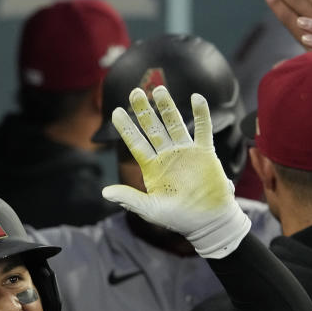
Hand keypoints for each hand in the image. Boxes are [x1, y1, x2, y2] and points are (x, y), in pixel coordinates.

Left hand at [101, 86, 248, 258]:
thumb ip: (128, 198)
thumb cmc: (177, 218)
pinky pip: (203, 129)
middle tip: (135, 92)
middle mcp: (166, 156)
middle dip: (143, 110)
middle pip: (152, 128)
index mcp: (151, 167)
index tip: (115, 111)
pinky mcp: (205, 152)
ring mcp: (185, 152)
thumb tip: (104, 192)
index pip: (135, 143)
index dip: (126, 128)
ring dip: (167, 107)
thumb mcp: (149, 208)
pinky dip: (201, 113)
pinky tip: (196, 97)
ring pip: (174, 124)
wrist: (207, 222)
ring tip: (159, 89)